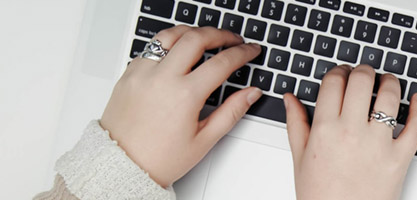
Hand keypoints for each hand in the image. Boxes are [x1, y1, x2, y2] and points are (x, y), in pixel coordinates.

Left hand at [100, 25, 262, 186]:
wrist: (121, 166)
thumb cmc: (159, 159)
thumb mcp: (204, 140)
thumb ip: (232, 112)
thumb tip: (251, 94)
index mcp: (184, 95)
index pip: (222, 62)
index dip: (242, 53)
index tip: (250, 51)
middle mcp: (162, 79)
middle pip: (196, 38)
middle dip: (220, 34)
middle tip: (233, 40)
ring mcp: (142, 73)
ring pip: (170, 35)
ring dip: (192, 32)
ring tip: (205, 38)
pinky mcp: (128, 74)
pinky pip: (151, 48)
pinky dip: (168, 44)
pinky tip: (178, 53)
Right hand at [283, 65, 416, 199]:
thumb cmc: (321, 196)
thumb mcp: (300, 160)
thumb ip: (296, 124)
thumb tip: (290, 99)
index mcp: (324, 130)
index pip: (334, 82)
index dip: (339, 71)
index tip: (343, 72)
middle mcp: (351, 133)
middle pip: (361, 81)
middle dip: (364, 70)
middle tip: (366, 73)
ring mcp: (378, 144)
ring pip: (389, 96)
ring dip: (390, 82)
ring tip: (388, 82)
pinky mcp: (400, 158)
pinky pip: (415, 125)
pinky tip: (416, 99)